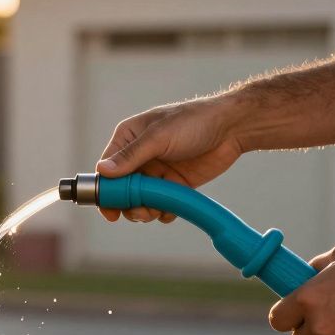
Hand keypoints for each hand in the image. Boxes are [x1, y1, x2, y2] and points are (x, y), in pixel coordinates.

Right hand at [95, 94, 244, 222]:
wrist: (231, 128)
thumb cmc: (193, 122)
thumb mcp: (159, 137)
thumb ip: (131, 155)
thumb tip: (103, 171)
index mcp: (129, 138)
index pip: (107, 168)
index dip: (105, 191)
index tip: (109, 211)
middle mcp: (140, 156)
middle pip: (122, 189)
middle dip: (128, 205)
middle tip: (140, 213)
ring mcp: (157, 171)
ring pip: (141, 200)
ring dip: (145, 210)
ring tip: (156, 212)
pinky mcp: (175, 183)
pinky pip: (161, 204)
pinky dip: (164, 211)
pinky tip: (171, 210)